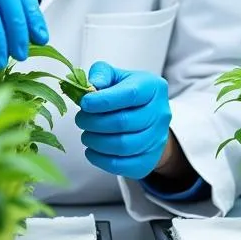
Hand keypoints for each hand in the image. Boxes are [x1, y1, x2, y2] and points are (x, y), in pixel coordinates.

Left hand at [75, 62, 171, 179]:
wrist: (149, 119)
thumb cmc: (128, 94)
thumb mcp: (117, 76)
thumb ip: (102, 74)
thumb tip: (91, 86)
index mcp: (153, 87)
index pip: (129, 94)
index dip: (103, 100)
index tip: (84, 103)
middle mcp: (160, 113)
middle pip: (124, 122)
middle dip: (95, 122)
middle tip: (80, 120)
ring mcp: (157, 139)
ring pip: (123, 146)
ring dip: (97, 142)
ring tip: (86, 135)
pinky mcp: (149, 160)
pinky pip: (123, 166)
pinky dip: (102, 160)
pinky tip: (92, 151)